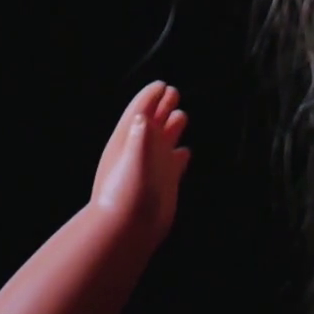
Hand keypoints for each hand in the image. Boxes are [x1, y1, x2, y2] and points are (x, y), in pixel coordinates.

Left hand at [90, 81, 190, 242]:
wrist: (128, 229)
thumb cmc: (127, 192)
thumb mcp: (132, 160)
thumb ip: (139, 136)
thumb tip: (143, 115)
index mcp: (128, 140)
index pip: (139, 112)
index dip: (150, 97)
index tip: (162, 84)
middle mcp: (140, 151)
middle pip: (152, 122)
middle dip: (162, 107)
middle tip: (173, 92)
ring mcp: (152, 168)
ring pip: (163, 142)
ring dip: (171, 128)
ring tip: (181, 115)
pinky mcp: (163, 185)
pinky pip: (173, 165)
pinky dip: (178, 156)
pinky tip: (185, 151)